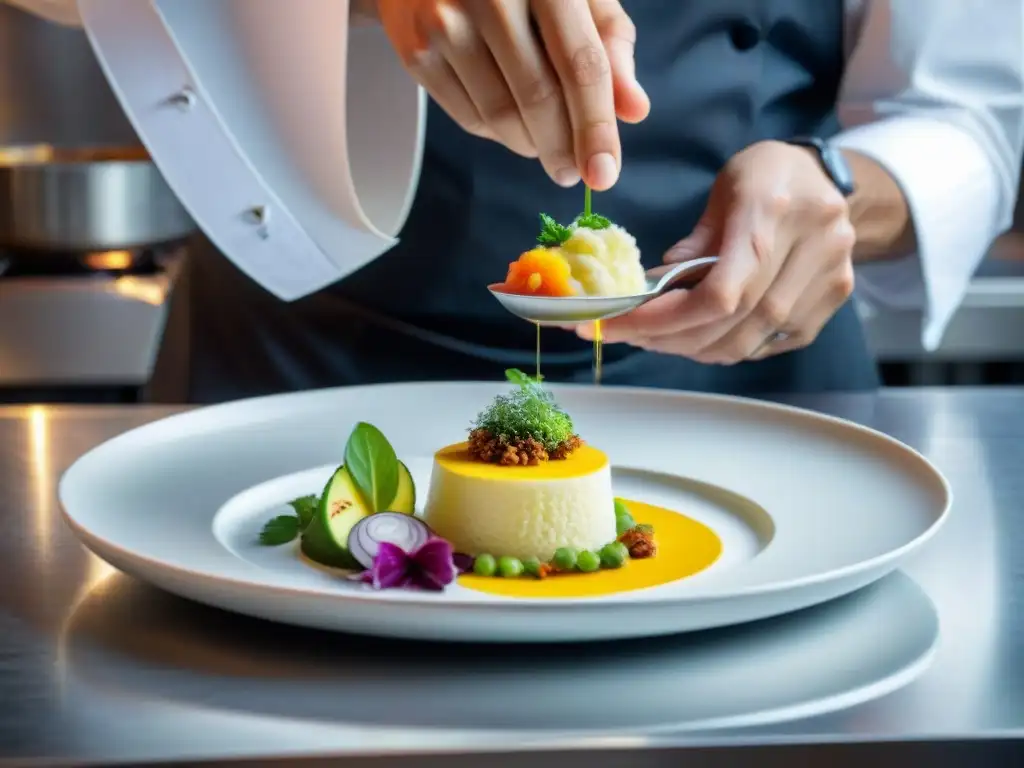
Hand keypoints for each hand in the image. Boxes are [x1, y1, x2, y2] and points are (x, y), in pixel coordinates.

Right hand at [371, 0, 649, 189]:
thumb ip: (610, 45)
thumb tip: (634, 111)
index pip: (580, 65)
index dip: (595, 127)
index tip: (604, 175)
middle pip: (538, 98)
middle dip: (562, 148)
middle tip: (572, 172)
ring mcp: (446, 22)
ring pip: (500, 117)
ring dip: (531, 145)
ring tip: (545, 143)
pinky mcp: (417, 51)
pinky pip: (469, 118)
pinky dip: (497, 134)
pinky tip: (511, 121)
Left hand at [583, 140, 856, 362]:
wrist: (835, 176)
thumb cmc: (769, 176)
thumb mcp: (724, 187)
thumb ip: (696, 240)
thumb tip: (657, 290)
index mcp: (771, 208)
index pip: (719, 293)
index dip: (665, 320)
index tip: (621, 326)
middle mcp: (811, 245)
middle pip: (733, 322)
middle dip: (673, 338)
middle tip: (634, 336)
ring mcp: (830, 275)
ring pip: (752, 341)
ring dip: (699, 349)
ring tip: (664, 339)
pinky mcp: (835, 297)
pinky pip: (773, 342)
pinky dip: (732, 347)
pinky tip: (705, 336)